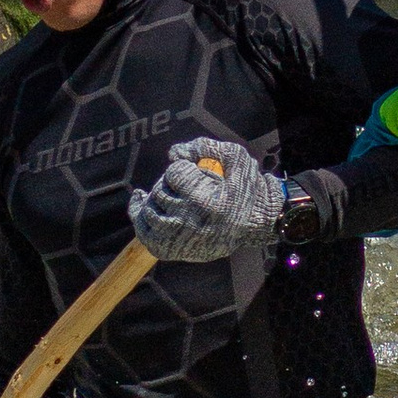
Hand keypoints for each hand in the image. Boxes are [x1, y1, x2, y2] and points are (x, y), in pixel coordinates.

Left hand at [128, 136, 284, 261]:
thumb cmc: (245, 188)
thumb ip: (204, 147)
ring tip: (169, 194)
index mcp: (205, 201)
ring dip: (155, 199)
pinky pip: (147, 236)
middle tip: (185, 185)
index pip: (174, 173)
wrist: (256, 222)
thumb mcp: (236, 157)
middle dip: (170, 182)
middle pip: (160, 191)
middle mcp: (190, 222)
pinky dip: (140, 219)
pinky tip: (141, 201)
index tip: (196, 172)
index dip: (183, 168)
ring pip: (150, 213)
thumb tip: (172, 153)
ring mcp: (182, 240)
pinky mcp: (177, 251)